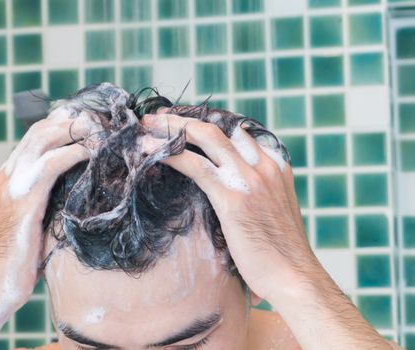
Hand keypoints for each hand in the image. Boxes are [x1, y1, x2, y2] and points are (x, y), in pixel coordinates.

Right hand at [0, 111, 91, 349]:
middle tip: (100, 120)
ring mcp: (13, 183)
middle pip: (41, 129)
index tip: (90, 122)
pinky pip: (53, 163)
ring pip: (45, 137)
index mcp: (10, 176)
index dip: (64, 124)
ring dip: (75, 130)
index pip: (37, 136)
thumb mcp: (36, 218)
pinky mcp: (24, 198)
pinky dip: (75, 153)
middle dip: (72, 120)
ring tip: (101, 131)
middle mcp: (9, 173)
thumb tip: (79, 187)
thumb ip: (50, 198)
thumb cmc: (20, 257)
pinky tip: (93, 153)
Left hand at [141, 110, 316, 300]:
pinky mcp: (231, 196)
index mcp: (275, 166)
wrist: (295, 276)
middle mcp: (263, 165)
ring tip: (147, 125)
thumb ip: (258, 193)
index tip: (184, 128)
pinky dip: (169, 153)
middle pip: (218, 129)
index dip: (207, 127)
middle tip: (159, 119)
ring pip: (204, 136)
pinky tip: (149, 151)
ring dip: (172, 128)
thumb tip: (235, 193)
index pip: (238, 133)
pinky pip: (194, 165)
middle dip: (184, 120)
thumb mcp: (274, 212)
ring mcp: (249, 178)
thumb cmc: (280, 252)